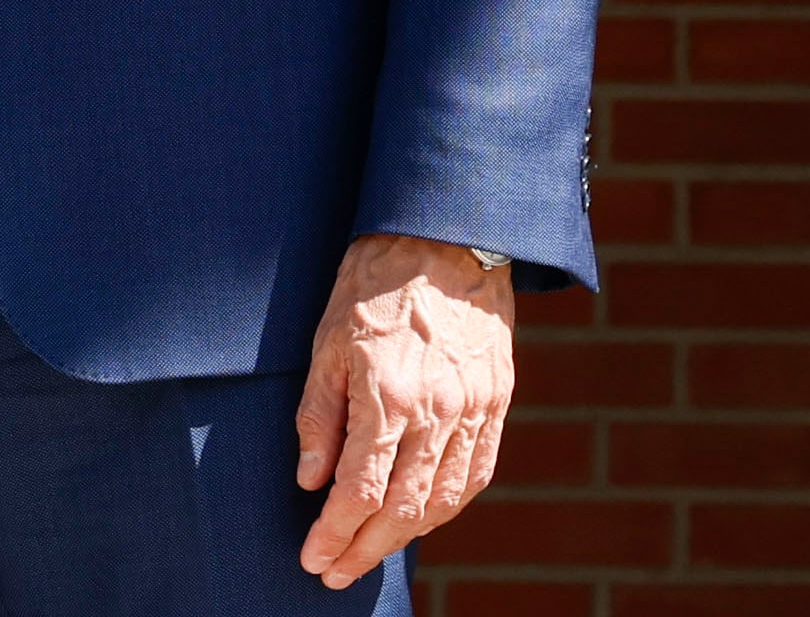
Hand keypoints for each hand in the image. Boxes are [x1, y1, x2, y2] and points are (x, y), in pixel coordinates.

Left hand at [293, 234, 515, 587]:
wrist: (446, 236)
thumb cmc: (374, 284)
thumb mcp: (326, 342)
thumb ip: (319, 415)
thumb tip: (311, 480)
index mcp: (388, 397)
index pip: (359, 491)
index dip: (334, 534)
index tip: (313, 557)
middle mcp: (437, 413)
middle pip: (403, 509)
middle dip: (365, 549)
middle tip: (335, 572)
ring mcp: (475, 410)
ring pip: (445, 501)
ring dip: (407, 537)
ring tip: (371, 552)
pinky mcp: (498, 402)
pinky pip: (478, 473)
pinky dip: (450, 506)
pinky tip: (424, 518)